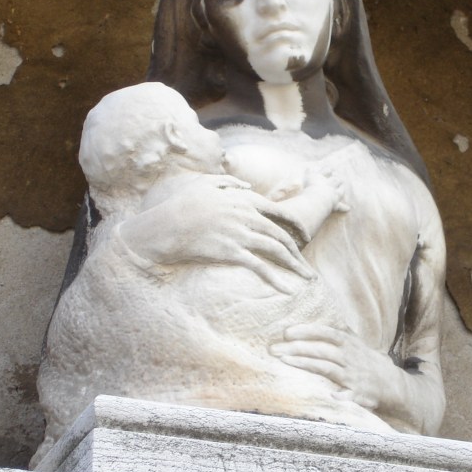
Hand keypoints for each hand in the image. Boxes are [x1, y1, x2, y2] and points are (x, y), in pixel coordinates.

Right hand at [117, 174, 314, 289]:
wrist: (164, 226)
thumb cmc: (181, 204)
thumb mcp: (206, 184)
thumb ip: (229, 181)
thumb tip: (247, 186)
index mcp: (243, 199)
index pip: (278, 212)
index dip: (295, 225)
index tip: (306, 236)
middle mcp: (246, 215)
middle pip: (281, 234)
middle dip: (298, 251)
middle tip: (306, 266)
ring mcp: (240, 234)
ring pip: (276, 249)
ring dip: (294, 265)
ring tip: (306, 278)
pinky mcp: (231, 252)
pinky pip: (259, 267)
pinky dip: (275, 279)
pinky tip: (287, 289)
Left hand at [269, 323, 399, 410]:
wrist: (394, 386)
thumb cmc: (369, 363)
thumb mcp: (357, 344)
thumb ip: (340, 333)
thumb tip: (323, 320)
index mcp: (349, 344)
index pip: (327, 333)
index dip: (307, 331)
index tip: (287, 332)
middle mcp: (350, 358)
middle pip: (321, 351)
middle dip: (297, 349)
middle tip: (274, 349)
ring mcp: (353, 376)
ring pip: (327, 369)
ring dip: (306, 365)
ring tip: (285, 362)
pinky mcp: (359, 394)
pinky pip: (349, 395)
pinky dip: (341, 396)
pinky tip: (331, 396)